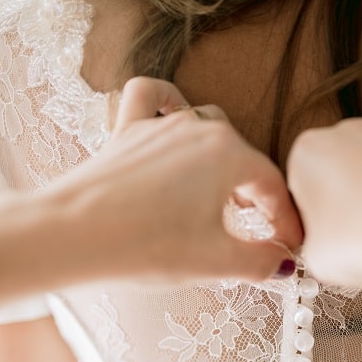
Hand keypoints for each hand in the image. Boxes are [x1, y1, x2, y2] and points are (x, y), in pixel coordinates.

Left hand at [78, 77, 303, 280]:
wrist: (72, 236)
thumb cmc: (142, 245)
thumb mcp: (215, 263)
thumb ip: (260, 261)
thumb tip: (280, 261)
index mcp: (228, 155)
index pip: (273, 187)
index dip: (286, 220)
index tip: (289, 244)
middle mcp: (198, 129)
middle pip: (244, 159)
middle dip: (258, 195)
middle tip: (261, 231)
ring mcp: (160, 125)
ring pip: (207, 129)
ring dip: (223, 162)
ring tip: (223, 196)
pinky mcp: (127, 131)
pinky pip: (152, 98)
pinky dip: (168, 102)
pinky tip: (175, 115)